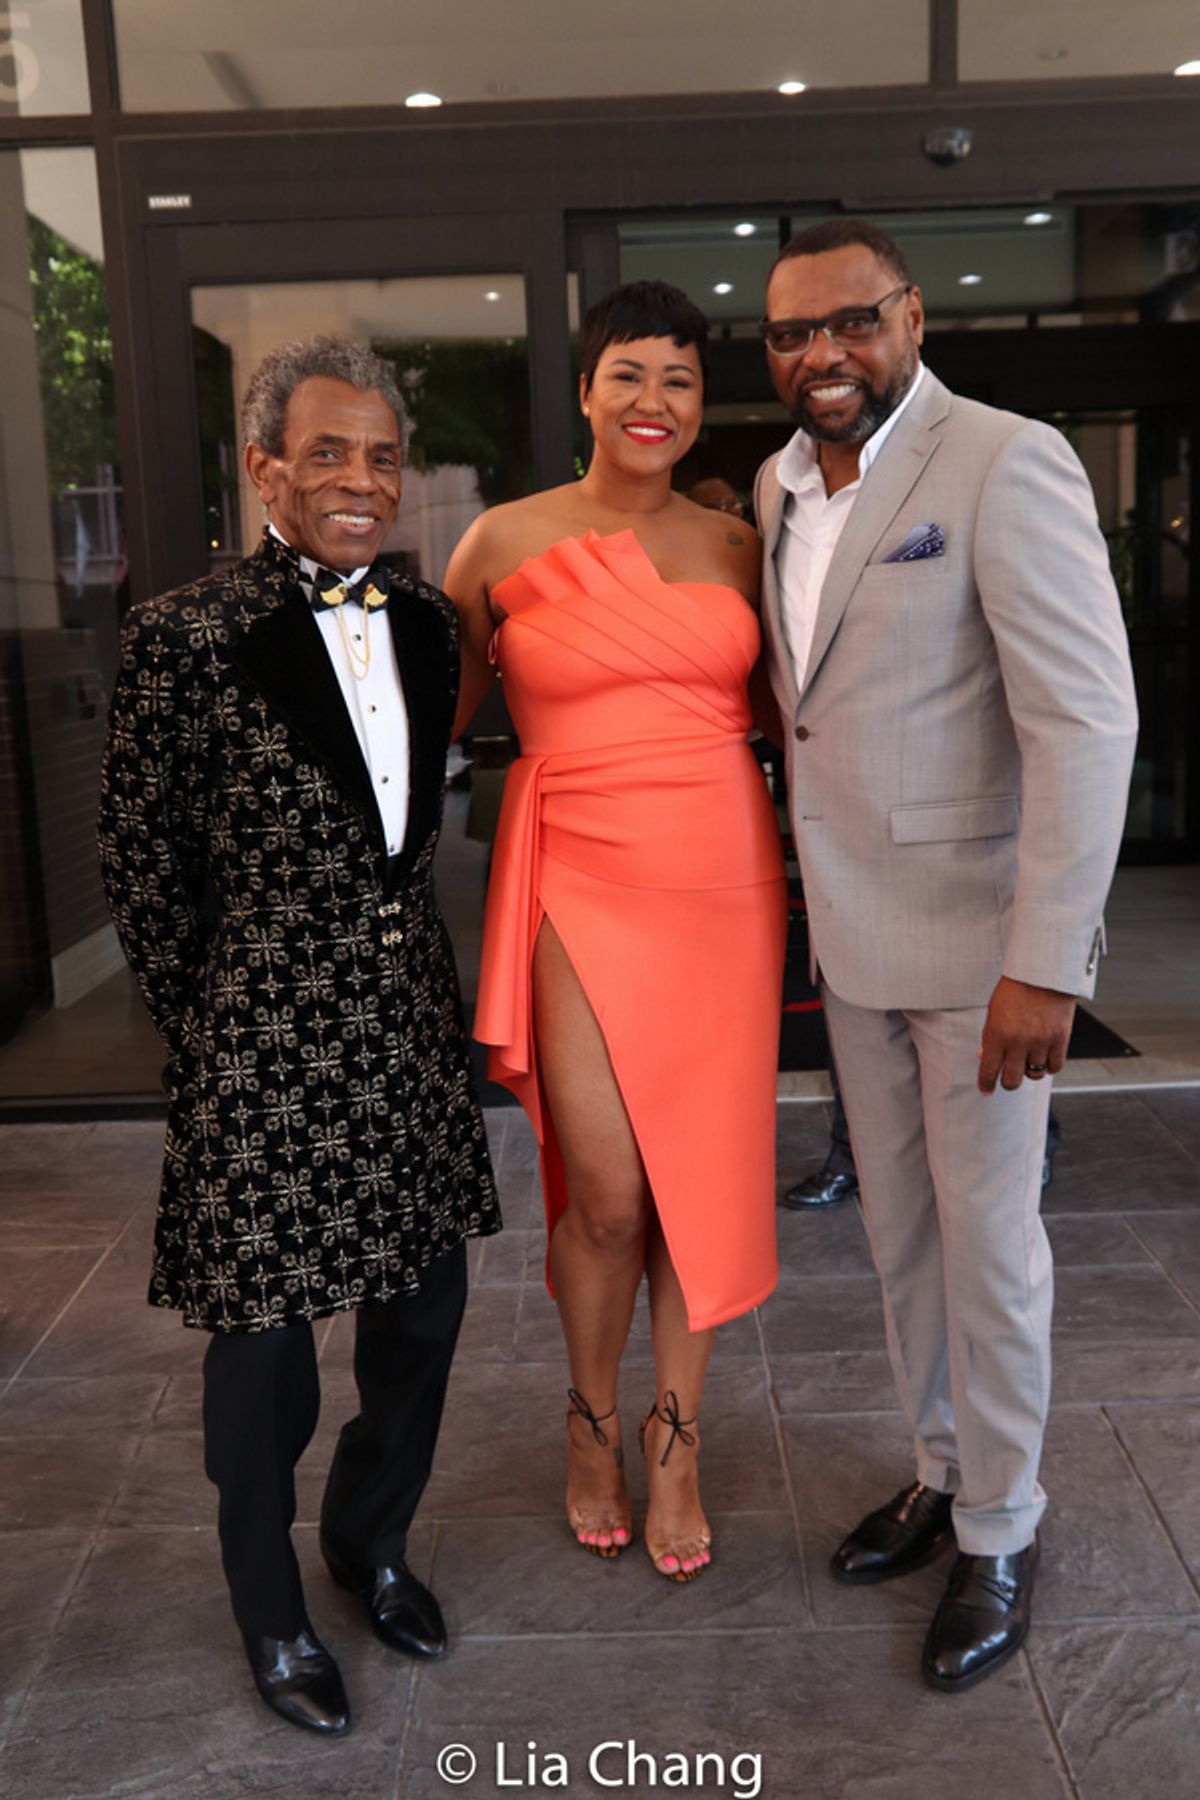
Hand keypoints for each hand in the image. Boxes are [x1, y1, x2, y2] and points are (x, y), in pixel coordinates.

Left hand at [978, 976, 1075, 1094]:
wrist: (1043, 972)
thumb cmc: (1015, 988)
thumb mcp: (994, 1011)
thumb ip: (989, 1036)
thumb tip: (984, 1056)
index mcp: (996, 1034)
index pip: (988, 1071)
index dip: (986, 1084)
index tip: (986, 1090)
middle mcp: (1018, 1042)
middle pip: (1012, 1081)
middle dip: (1007, 1082)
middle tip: (1008, 1077)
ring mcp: (1040, 1042)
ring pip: (1034, 1075)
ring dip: (1030, 1071)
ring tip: (1028, 1060)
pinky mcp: (1060, 1039)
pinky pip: (1055, 1066)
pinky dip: (1049, 1066)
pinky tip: (1045, 1059)